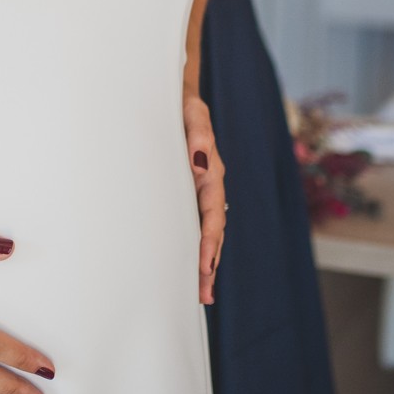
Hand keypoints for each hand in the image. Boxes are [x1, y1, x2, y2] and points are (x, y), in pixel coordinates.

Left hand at [184, 93, 226, 304]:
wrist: (180, 97)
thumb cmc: (184, 105)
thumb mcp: (193, 114)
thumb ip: (198, 136)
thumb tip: (201, 162)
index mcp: (211, 173)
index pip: (212, 214)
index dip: (209, 242)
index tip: (205, 266)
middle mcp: (209, 186)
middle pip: (213, 232)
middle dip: (209, 264)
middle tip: (203, 295)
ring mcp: (200, 191)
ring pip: (206, 232)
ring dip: (205, 262)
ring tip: (202, 293)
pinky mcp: (189, 191)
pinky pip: (194, 222)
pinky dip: (197, 246)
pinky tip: (193, 266)